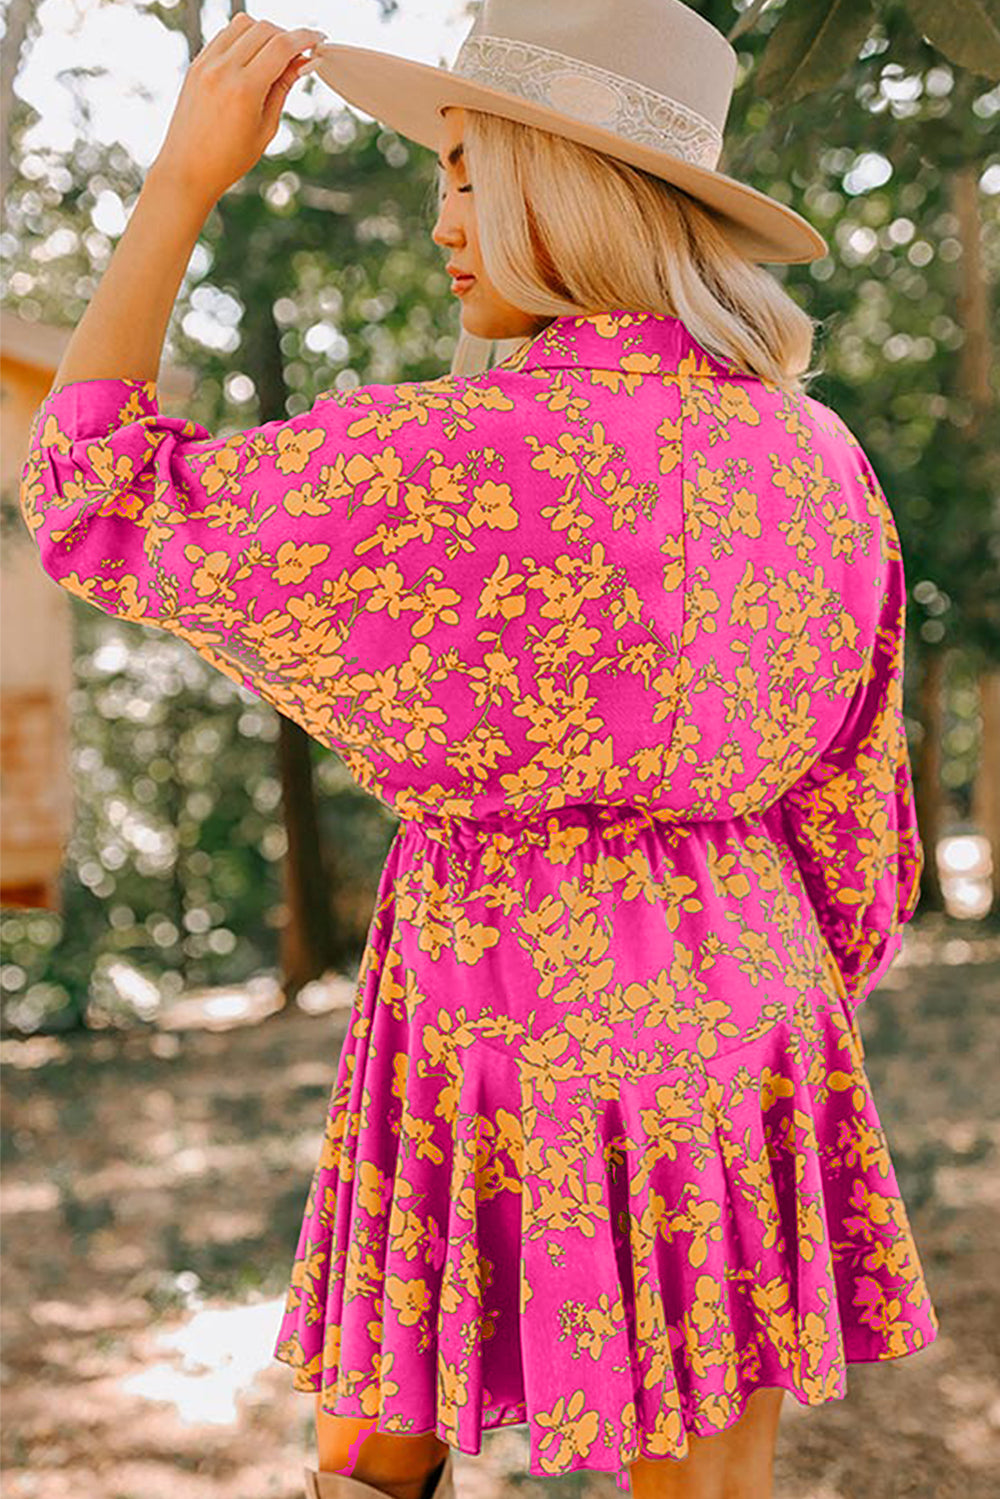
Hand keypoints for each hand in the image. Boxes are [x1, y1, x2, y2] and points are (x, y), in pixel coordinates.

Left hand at [151, 13, 326, 205]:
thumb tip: (302, 62)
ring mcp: (206, 64)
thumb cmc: (229, 159)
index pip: (281, 46)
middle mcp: (223, 70)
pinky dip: (244, 38)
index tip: (318, 40)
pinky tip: (253, 58)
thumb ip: (283, 88)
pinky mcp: (197, 63)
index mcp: (244, 90)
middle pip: (265, 29)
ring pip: (244, 24)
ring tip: (274, 56)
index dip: (305, 39)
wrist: (187, 169)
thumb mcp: (266, 128)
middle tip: (299, 55)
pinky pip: (225, 35)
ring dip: (265, 32)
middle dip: (288, 37)